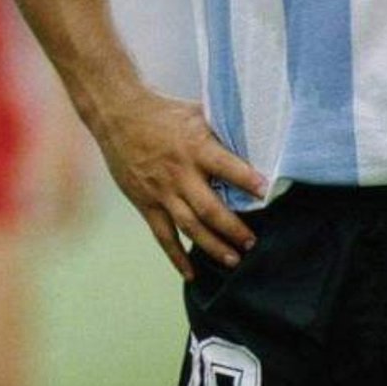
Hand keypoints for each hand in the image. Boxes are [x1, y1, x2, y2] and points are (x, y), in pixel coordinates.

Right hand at [94, 88, 267, 279]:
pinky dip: (176, 256)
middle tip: (253, 242)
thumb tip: (253, 138)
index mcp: (196, 147)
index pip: (226, 166)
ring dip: (212, 246)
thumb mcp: (197, 114)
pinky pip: (163, 235)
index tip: (267, 192)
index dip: (247, 180)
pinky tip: (191, 273)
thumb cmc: (165, 112)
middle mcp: (180, 173)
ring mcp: (162, 192)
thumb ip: (221, 131)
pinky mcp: (146, 203)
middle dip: (233, 228)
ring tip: (233, 260)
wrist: (119, 116)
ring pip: (189, 227)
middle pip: (209, 209)